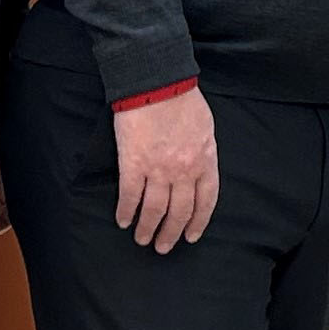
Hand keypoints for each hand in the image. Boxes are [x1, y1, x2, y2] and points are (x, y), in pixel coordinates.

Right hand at [113, 88, 221, 252]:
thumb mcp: (205, 127)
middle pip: (179, 211)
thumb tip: (198, 168)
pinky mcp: (133, 164)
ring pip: (154, 210)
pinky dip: (125, 211)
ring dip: (147, 228)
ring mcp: (158, 170)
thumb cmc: (182, 98)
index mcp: (205, 161)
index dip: (198, 222)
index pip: (206, 201)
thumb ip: (203, 152)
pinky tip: (122, 220)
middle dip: (171, 233)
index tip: (191, 236)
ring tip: (141, 238)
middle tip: (164, 247)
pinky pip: (129, 196)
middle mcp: (184, 171)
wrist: (156, 82)